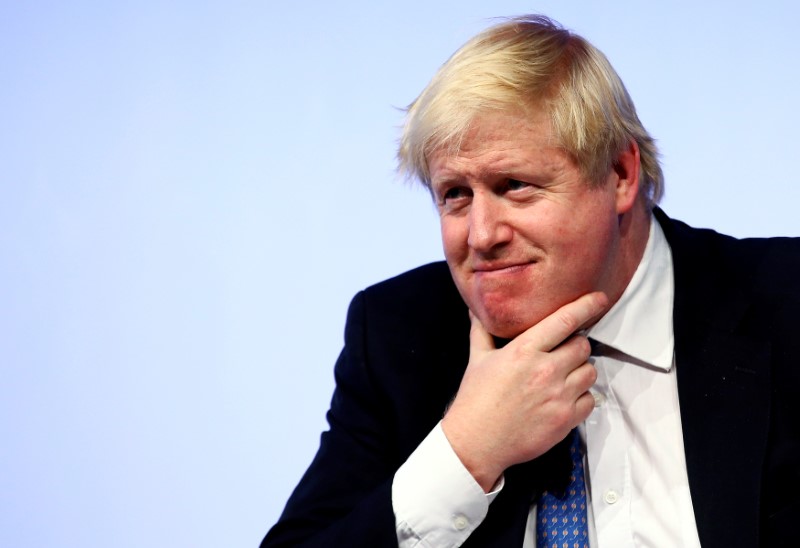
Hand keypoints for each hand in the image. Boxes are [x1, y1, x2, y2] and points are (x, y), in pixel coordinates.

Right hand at [441, 292, 607, 490]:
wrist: (476, 443)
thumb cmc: (475, 400)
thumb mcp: (477, 359)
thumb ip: (482, 331)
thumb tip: (477, 309)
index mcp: (524, 350)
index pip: (565, 320)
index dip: (587, 306)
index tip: (599, 298)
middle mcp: (545, 370)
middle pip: (583, 346)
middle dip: (577, 345)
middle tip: (564, 351)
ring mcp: (558, 396)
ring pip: (590, 372)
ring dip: (581, 370)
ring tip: (564, 375)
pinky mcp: (565, 420)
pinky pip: (590, 400)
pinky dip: (582, 397)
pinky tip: (564, 398)